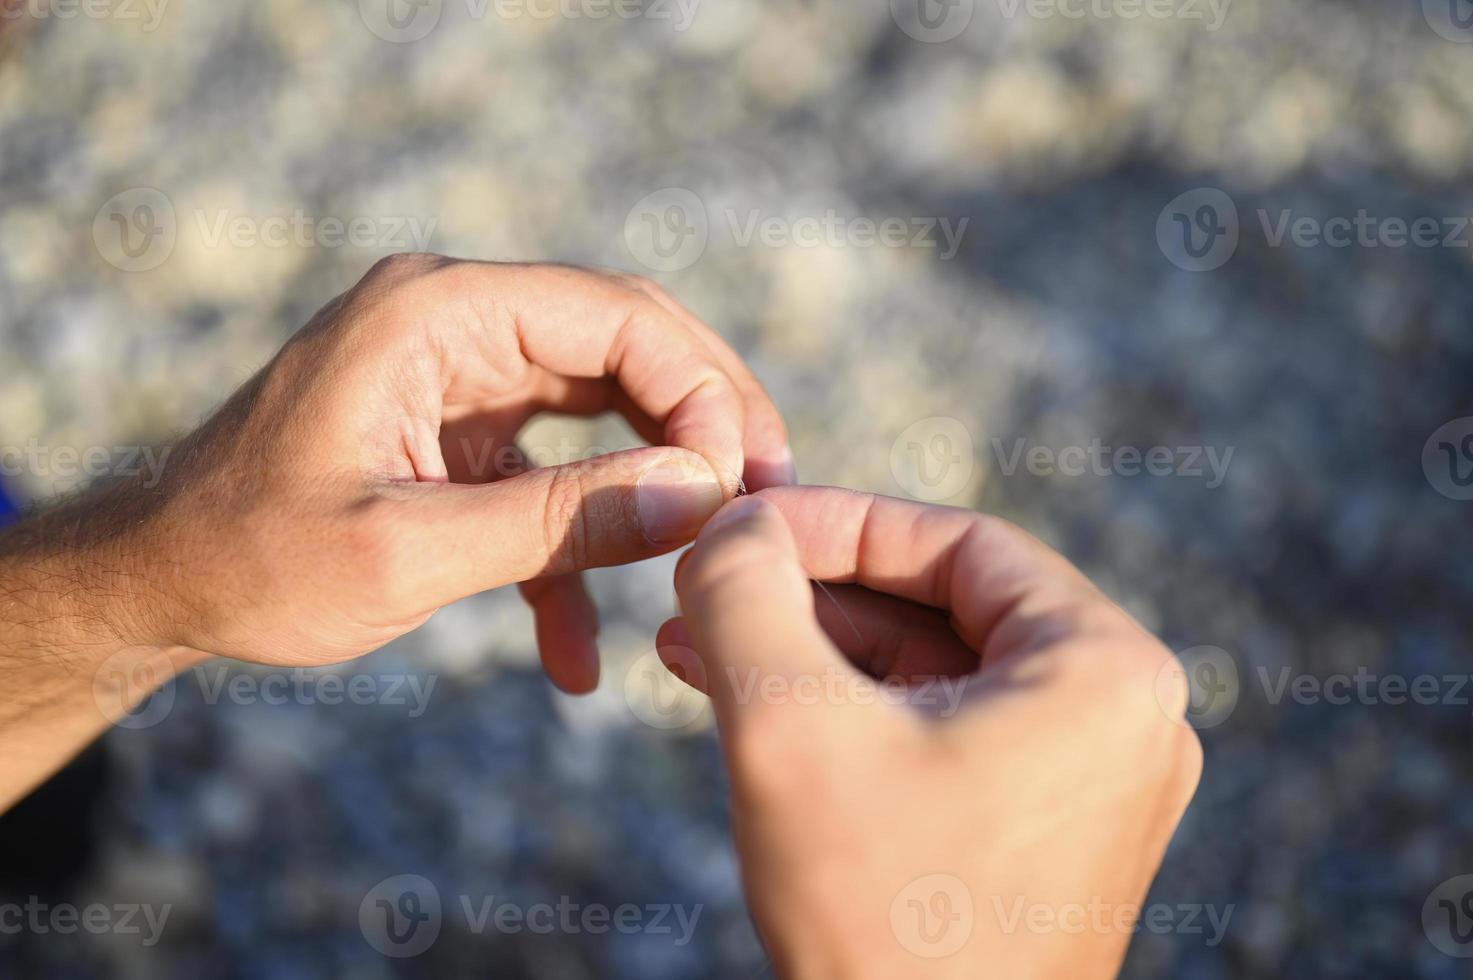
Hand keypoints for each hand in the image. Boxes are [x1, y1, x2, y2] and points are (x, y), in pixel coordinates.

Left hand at [65, 256, 791, 689]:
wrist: (159, 582)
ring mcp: (458, 369)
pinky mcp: (458, 426)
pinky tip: (578, 650)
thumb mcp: (411, 550)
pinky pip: (552, 464)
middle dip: (703, 420)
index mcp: (434, 312)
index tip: (742, 485)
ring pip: (603, 399)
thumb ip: (561, 521)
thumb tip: (701, 495)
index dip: (700, 390)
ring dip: (659, 473)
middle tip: (771, 496)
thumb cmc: (253, 560)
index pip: (614, 315)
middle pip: (624, 341)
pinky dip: (577, 540)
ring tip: (715, 547)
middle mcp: (454, 318)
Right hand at [657, 488, 1201, 978]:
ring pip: (931, 672)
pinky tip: (749, 701)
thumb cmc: (882, 922)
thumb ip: (746, 595)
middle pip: (943, 607)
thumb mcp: (790, 730)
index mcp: (1105, 672)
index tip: (739, 523)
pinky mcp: (1043, 834)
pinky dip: (850, 713)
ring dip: (816, 653)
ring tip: (700, 640)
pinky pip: (939, 734)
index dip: (834, 522)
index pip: (956, 544)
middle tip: (710, 582)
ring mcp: (1088, 783)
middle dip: (812, 594)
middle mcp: (1121, 719)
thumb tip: (729, 521)